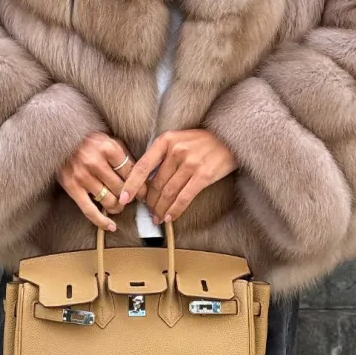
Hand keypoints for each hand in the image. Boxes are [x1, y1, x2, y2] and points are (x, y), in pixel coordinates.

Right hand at [59, 133, 133, 231]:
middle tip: (130, 199)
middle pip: (121, 189)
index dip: (141, 186)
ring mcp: (83, 175)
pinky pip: (89, 210)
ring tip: (118, 206)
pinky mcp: (72, 186)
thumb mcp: (109, 140)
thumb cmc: (89, 140)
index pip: (131, 173)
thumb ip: (125, 156)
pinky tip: (111, 226)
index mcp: (109, 148)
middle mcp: (96, 162)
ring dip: (117, 207)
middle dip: (128, 197)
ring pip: (109, 201)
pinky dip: (102, 221)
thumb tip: (142, 177)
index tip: (145, 194)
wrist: (60, 138)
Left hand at [119, 130, 237, 223]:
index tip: (124, 198)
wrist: (231, 137)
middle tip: (148, 211)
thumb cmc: (202, 141)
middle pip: (156, 183)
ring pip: (169, 193)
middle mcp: (177, 150)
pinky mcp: (204, 175)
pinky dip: (175, 209)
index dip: (131, 184)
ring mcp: (191, 163)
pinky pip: (184, 197)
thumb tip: (146, 179)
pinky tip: (170, 217)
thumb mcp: (179, 139)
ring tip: (157, 217)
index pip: (143, 166)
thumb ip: (163, 154)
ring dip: (161, 209)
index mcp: (166, 140)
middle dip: (149, 202)